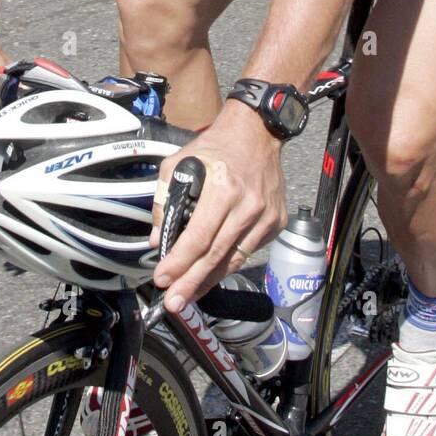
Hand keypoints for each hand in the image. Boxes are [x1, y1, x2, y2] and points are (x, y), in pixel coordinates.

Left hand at [151, 104, 286, 311]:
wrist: (257, 133)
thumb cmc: (215, 147)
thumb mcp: (179, 164)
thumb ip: (165, 202)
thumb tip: (160, 241)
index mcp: (223, 188)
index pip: (199, 237)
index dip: (179, 263)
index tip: (162, 279)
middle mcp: (248, 204)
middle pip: (216, 255)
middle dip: (191, 283)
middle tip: (173, 303)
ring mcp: (266, 215)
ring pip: (234, 259)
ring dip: (209, 280)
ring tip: (189, 295)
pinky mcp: (276, 221)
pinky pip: (248, 250)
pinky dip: (228, 263)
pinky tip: (211, 273)